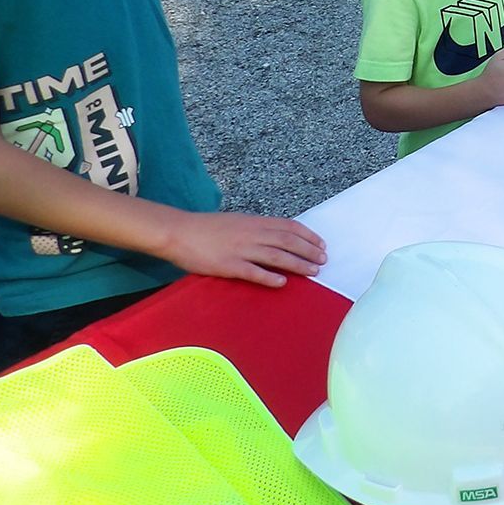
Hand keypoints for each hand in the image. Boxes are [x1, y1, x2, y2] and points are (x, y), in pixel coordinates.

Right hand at [164, 211, 326, 287]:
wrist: (179, 232)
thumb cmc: (206, 228)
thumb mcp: (237, 222)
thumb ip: (256, 229)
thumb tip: (276, 238)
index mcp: (254, 222)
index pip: (289, 226)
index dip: (308, 236)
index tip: (321, 244)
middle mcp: (252, 234)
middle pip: (288, 241)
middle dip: (309, 251)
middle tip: (324, 260)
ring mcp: (241, 250)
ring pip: (277, 256)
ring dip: (298, 264)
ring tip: (313, 272)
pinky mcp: (229, 265)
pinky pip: (253, 272)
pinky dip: (270, 277)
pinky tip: (282, 283)